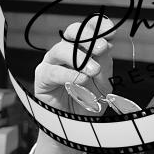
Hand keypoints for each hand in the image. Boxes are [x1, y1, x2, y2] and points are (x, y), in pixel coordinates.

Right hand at [31, 15, 115, 153]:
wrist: (76, 127)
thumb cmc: (90, 101)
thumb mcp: (103, 82)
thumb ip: (104, 63)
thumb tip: (106, 43)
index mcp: (85, 49)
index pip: (89, 29)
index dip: (99, 26)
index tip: (111, 31)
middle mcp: (67, 51)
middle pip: (73, 32)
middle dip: (88, 36)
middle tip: (102, 48)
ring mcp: (52, 62)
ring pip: (62, 49)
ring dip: (80, 58)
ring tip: (94, 71)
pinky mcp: (42, 77)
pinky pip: (53, 71)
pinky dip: (69, 75)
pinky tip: (81, 80)